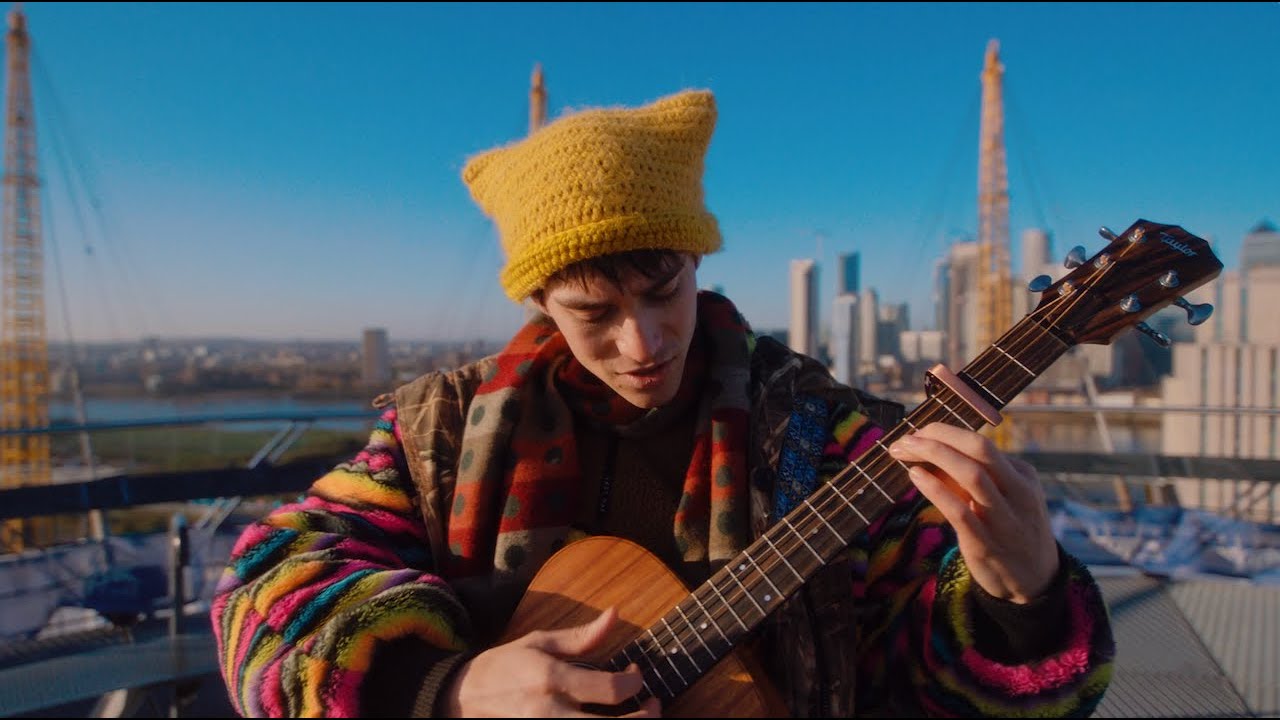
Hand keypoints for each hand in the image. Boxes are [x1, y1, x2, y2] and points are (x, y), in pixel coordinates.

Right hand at [442, 607, 661, 717]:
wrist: (465, 697)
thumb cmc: (506, 665)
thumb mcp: (540, 642)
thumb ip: (582, 636)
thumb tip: (615, 614)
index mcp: (551, 680)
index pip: (610, 690)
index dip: (635, 682)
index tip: (635, 672)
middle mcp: (550, 713)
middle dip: (646, 718)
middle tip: (655, 703)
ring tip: (641, 718)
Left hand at [888, 422, 1058, 602]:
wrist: (1034, 581)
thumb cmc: (1009, 530)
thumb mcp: (1005, 497)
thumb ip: (977, 477)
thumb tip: (929, 452)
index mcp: (1022, 476)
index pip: (981, 443)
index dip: (944, 433)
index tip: (916, 434)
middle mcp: (1018, 493)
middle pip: (981, 449)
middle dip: (940, 437)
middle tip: (907, 438)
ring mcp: (1004, 520)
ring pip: (973, 475)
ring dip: (934, 456)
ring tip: (904, 451)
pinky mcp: (985, 544)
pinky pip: (960, 512)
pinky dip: (936, 489)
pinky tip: (916, 476)